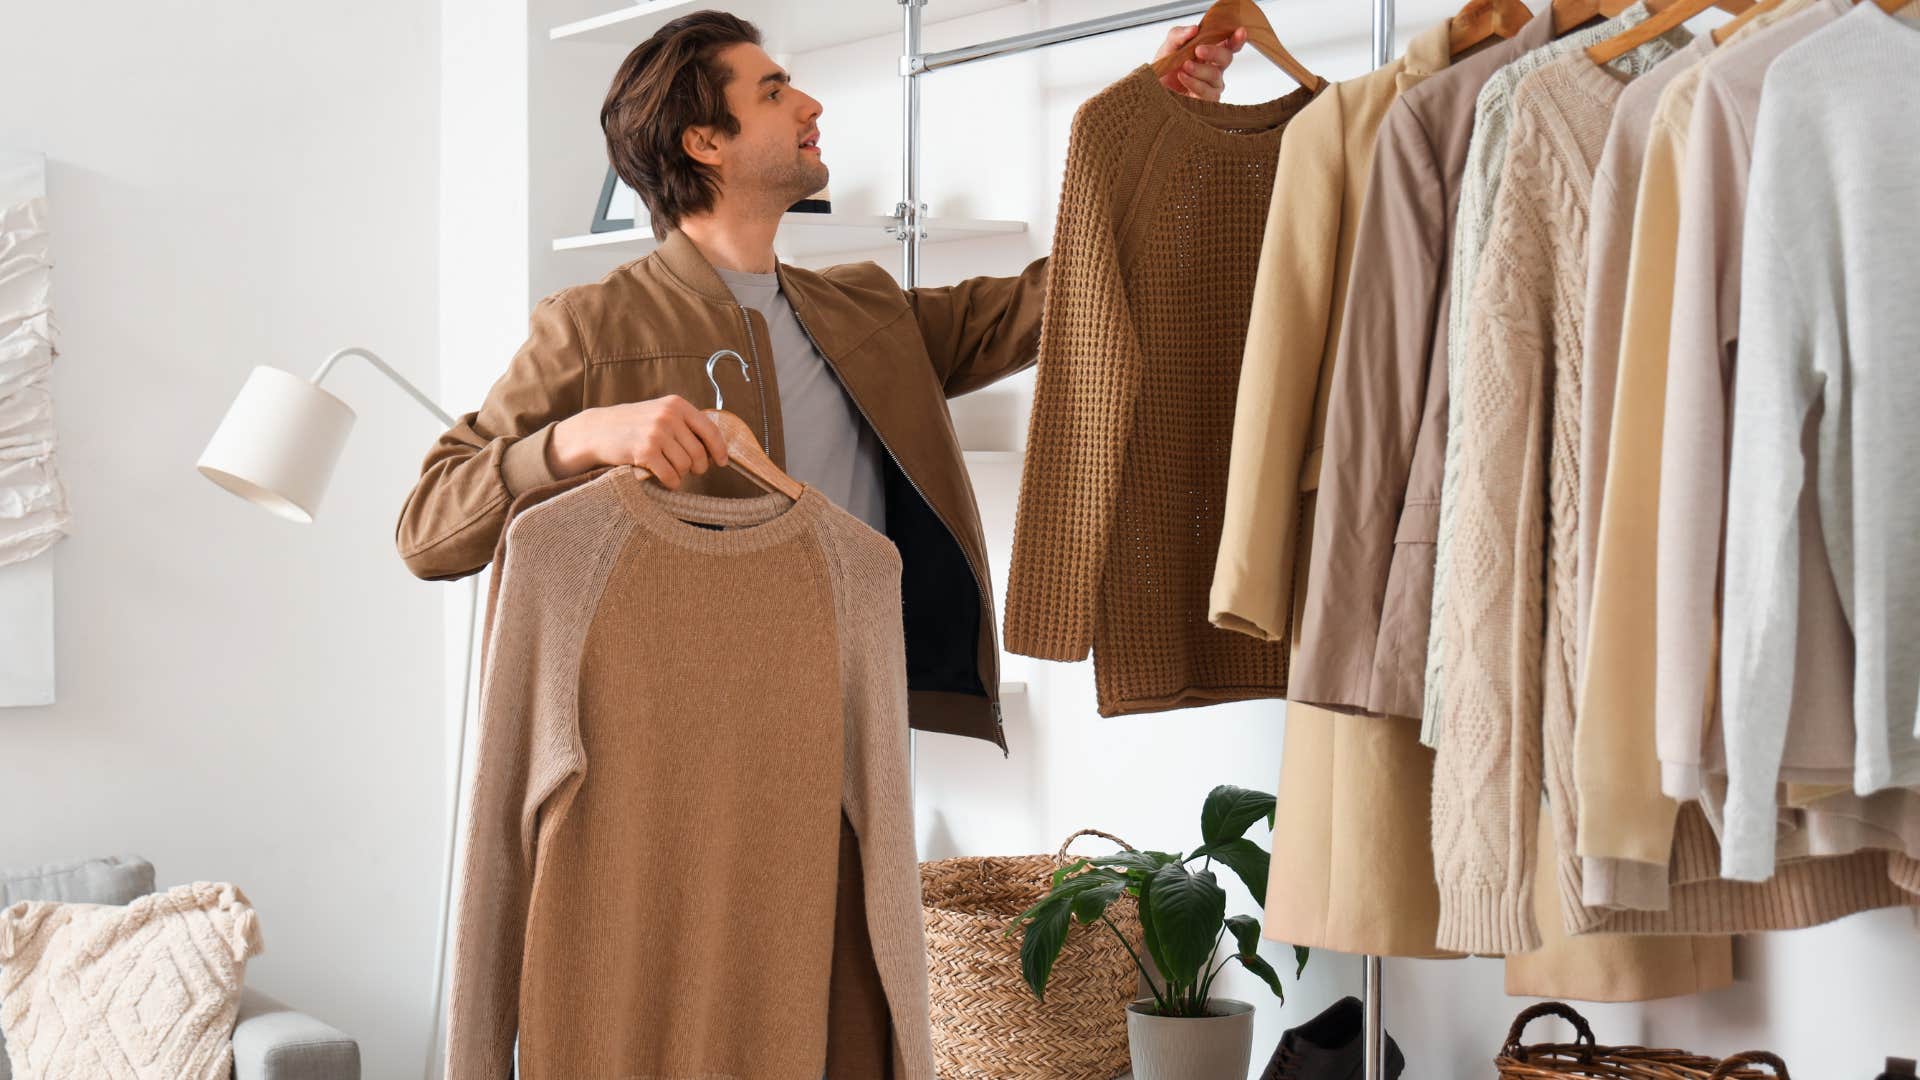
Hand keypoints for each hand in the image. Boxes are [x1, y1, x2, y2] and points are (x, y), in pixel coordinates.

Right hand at [548, 395, 729, 489]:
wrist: (596, 430)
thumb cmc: (631, 425)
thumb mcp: (659, 412)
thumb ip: (684, 423)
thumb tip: (714, 446)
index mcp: (676, 405)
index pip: (710, 429)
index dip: (719, 449)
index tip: (722, 462)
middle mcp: (668, 416)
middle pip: (699, 452)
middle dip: (697, 467)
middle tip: (690, 470)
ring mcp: (657, 433)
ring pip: (686, 466)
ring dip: (681, 475)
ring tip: (671, 471)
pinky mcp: (645, 451)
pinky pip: (670, 475)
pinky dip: (671, 482)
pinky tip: (665, 480)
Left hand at [1153, 24, 1246, 101]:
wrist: (1153, 90)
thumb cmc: (1166, 69)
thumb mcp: (1169, 47)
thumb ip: (1179, 35)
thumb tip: (1194, 29)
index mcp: (1211, 52)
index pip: (1229, 45)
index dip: (1237, 39)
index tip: (1240, 32)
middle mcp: (1215, 68)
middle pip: (1227, 58)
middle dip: (1214, 52)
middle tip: (1198, 50)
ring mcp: (1212, 85)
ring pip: (1216, 76)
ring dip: (1199, 70)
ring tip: (1184, 66)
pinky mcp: (1207, 101)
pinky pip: (1208, 92)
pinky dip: (1195, 83)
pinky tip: (1184, 77)